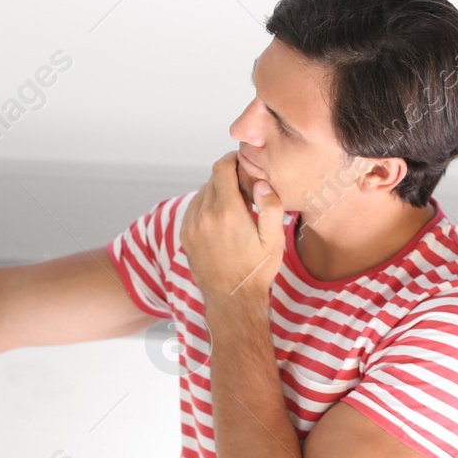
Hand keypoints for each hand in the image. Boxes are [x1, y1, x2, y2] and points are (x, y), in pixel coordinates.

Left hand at [180, 151, 286, 302]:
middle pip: (212, 178)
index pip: (221, 168)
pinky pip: (194, 207)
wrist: (231, 298)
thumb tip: (261, 182)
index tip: (242, 162)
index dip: (232, 159)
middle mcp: (204, 214)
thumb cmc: (256, 269)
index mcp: (227, 211)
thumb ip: (270, 207)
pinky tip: (221, 218)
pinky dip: (206, 205)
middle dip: (228, 176)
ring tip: (235, 204)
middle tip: (245, 186)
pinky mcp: (185, 234)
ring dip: (217, 191)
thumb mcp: (273, 239)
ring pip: (202, 192)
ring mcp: (191, 224)